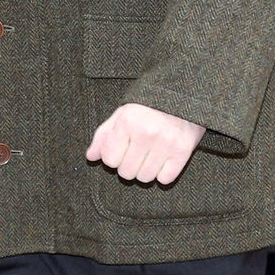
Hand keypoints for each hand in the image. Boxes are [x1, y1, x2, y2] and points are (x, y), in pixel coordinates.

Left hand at [86, 102, 204, 184]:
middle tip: (137, 151)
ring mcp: (166, 142)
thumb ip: (104, 136)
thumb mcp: (122, 114)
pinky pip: (165, 179)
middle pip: (127, 173)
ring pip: (145, 178)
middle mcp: (146, 132)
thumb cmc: (149, 106)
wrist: (183, 95)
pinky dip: (164, 173)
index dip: (114, 156)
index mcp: (127, 121)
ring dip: (146, 170)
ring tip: (150, 154)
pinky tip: (164, 158)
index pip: (110, 160)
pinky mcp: (183, 150)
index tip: (122, 148)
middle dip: (129, 165)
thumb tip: (91, 157)